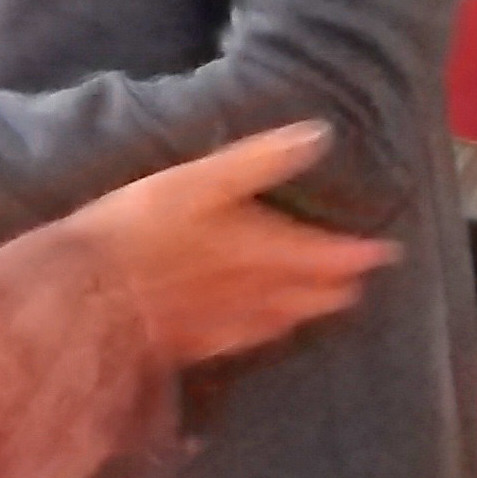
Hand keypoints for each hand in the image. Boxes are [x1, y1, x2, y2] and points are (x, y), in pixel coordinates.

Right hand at [71, 122, 397, 367]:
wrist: (89, 298)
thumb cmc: (145, 229)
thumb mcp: (203, 180)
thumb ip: (261, 161)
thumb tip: (320, 134)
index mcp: (265, 252)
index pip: (328, 256)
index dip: (358, 253)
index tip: (386, 250)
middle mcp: (257, 294)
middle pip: (311, 294)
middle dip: (338, 286)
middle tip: (360, 280)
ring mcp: (227, 323)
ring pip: (283, 319)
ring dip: (307, 310)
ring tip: (325, 304)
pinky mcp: (195, 343)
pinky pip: (246, 338)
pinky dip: (266, 331)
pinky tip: (262, 331)